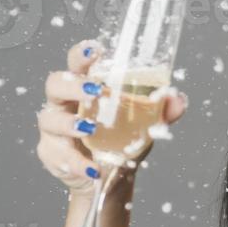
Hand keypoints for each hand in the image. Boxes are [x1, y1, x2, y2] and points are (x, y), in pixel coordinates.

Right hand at [36, 39, 187, 193]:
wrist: (110, 177)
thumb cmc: (121, 140)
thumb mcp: (144, 125)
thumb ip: (160, 111)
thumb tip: (177, 98)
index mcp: (85, 89)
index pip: (78, 65)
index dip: (81, 55)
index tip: (95, 49)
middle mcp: (64, 103)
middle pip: (55, 84)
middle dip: (73, 85)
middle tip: (95, 90)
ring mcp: (54, 128)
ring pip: (50, 120)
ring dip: (69, 124)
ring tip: (89, 129)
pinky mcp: (51, 153)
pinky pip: (57, 155)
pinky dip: (76, 163)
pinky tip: (92, 169)